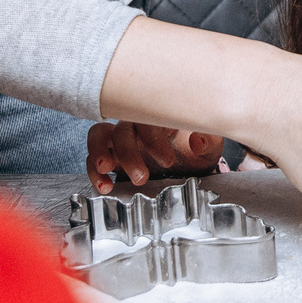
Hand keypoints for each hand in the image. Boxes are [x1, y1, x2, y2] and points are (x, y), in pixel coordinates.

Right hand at [86, 120, 223, 191]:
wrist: (190, 166)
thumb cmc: (196, 151)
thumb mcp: (209, 148)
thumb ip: (208, 140)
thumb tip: (198, 140)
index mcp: (160, 117)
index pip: (148, 116)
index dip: (153, 138)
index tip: (167, 161)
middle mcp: (137, 124)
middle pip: (122, 126)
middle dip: (128, 152)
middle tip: (142, 177)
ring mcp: (121, 139)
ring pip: (99, 134)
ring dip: (100, 152)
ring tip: (107, 171)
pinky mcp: (111, 156)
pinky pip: (92, 156)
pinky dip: (93, 170)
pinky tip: (104, 186)